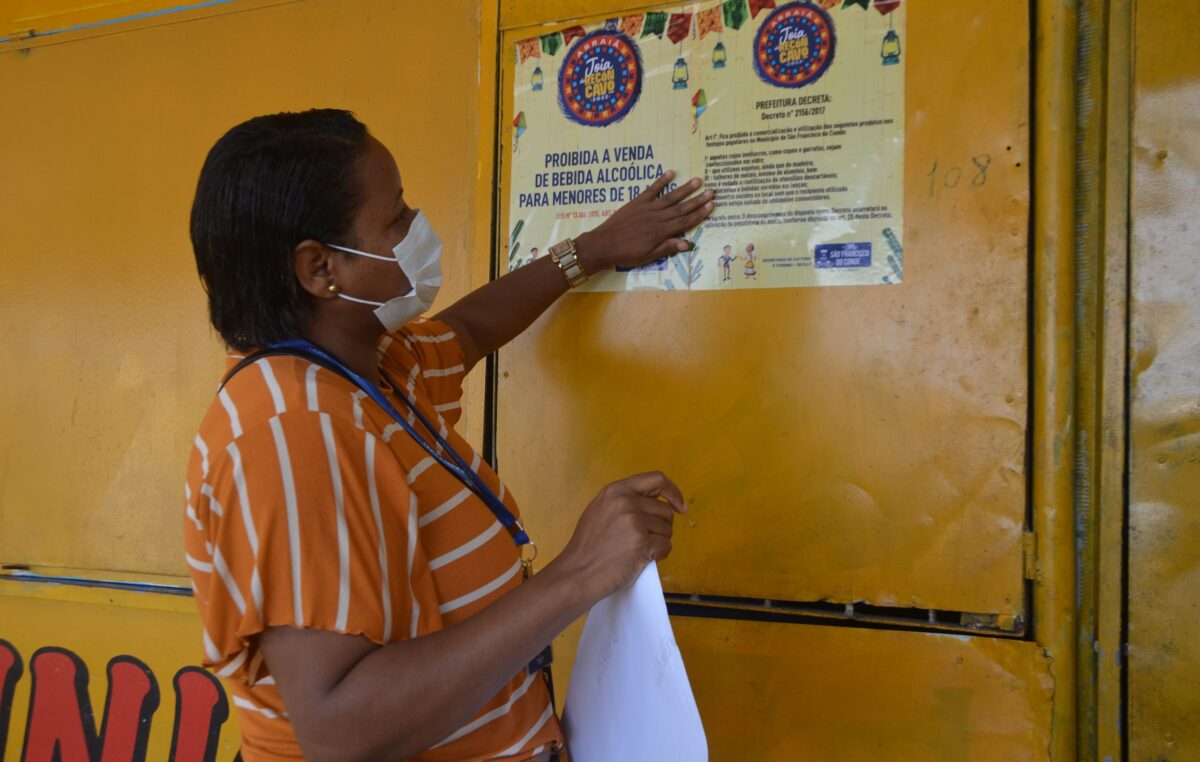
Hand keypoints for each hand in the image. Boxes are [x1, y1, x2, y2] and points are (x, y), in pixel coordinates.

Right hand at [553, 471, 687, 602]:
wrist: (577, 573)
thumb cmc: (587, 547)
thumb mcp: (600, 510)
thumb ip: (623, 501)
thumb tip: (652, 502)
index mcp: (616, 490)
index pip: (656, 479)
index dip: (673, 491)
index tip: (679, 505)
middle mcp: (626, 502)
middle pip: (665, 510)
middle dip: (661, 527)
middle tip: (645, 539)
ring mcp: (635, 523)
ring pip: (667, 530)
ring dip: (659, 542)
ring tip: (638, 550)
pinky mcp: (642, 543)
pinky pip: (666, 546)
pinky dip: (659, 555)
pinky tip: (641, 559)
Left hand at [576, 171, 714, 272]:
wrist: (603, 244)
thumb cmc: (626, 254)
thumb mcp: (648, 256)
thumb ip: (667, 248)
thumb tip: (688, 244)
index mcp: (661, 232)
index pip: (685, 221)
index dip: (699, 214)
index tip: (711, 205)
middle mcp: (657, 218)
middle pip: (682, 207)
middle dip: (698, 199)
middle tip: (712, 191)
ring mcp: (647, 208)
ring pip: (670, 197)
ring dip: (685, 189)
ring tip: (697, 181)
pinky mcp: (637, 202)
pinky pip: (652, 190)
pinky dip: (661, 181)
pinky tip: (671, 173)